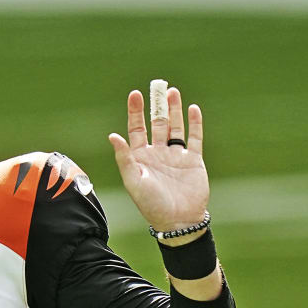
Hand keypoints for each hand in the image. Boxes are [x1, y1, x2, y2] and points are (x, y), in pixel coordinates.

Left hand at [108, 81, 208, 233]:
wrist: (178, 221)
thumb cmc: (151, 204)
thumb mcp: (134, 181)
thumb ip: (124, 158)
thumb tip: (112, 135)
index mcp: (140, 157)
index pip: (136, 128)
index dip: (135, 111)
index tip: (135, 94)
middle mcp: (158, 153)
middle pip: (157, 123)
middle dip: (157, 106)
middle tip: (158, 86)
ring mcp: (176, 156)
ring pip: (175, 127)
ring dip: (174, 110)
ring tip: (173, 92)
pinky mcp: (194, 160)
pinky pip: (195, 138)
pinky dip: (195, 123)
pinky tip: (193, 108)